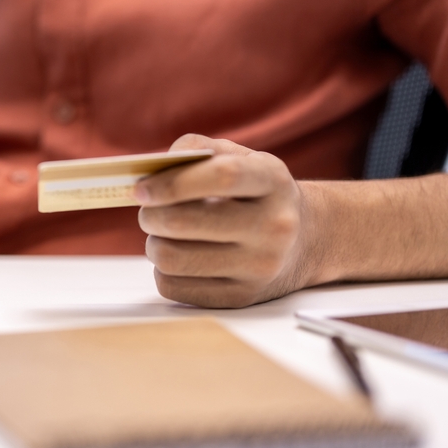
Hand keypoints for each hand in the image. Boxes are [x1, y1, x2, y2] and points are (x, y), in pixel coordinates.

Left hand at [135, 134, 313, 307]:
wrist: (306, 240)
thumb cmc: (257, 192)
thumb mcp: (241, 157)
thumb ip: (198, 150)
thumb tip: (153, 172)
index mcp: (272, 181)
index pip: (221, 176)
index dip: (172, 182)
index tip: (141, 189)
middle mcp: (273, 226)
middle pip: (184, 222)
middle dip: (150, 215)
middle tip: (148, 210)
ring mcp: (259, 267)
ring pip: (172, 259)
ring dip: (153, 244)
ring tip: (164, 234)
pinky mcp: (242, 297)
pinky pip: (174, 287)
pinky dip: (164, 271)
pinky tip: (180, 257)